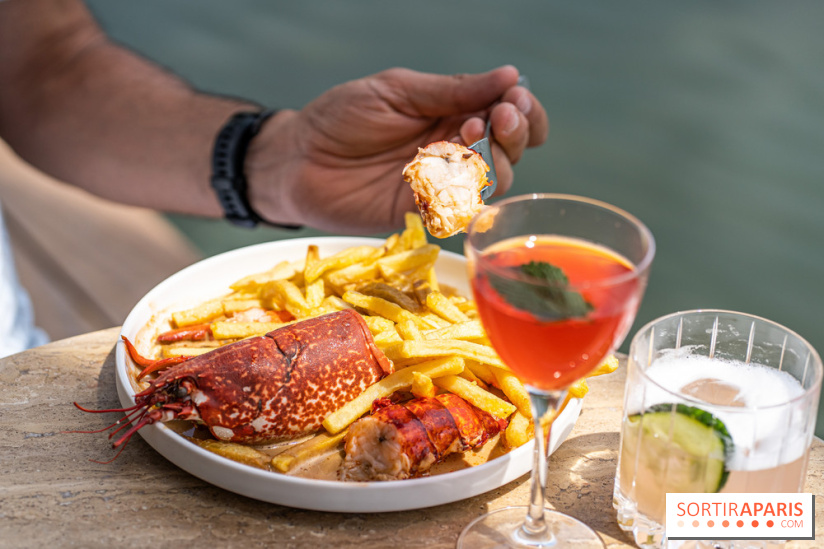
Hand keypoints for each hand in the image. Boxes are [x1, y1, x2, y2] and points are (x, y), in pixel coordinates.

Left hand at [247, 65, 548, 233]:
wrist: (297, 161)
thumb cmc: (340, 118)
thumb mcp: (396, 91)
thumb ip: (450, 90)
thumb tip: (509, 75)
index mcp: (452, 112)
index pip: (508, 112)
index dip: (522, 109)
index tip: (514, 100)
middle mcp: (454, 149)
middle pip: (510, 148)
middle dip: (514, 132)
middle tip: (498, 118)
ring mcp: (441, 183)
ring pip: (493, 180)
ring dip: (493, 161)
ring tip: (465, 139)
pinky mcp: (424, 213)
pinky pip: (460, 210)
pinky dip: (465, 194)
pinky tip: (450, 175)